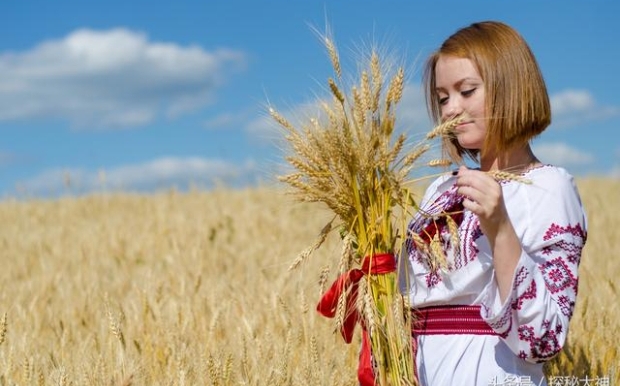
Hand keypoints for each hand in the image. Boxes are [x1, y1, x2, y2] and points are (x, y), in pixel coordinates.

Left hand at [455, 165, 520, 301]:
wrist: (501, 228)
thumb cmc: (492, 208)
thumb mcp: (486, 192)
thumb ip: (475, 180)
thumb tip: (462, 168)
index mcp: (495, 185)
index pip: (478, 173)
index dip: (466, 173)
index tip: (459, 176)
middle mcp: (495, 192)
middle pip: (473, 180)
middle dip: (461, 180)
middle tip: (456, 184)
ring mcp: (491, 203)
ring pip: (470, 191)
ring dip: (461, 191)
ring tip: (459, 193)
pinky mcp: (485, 213)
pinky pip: (470, 205)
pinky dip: (465, 203)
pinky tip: (466, 204)